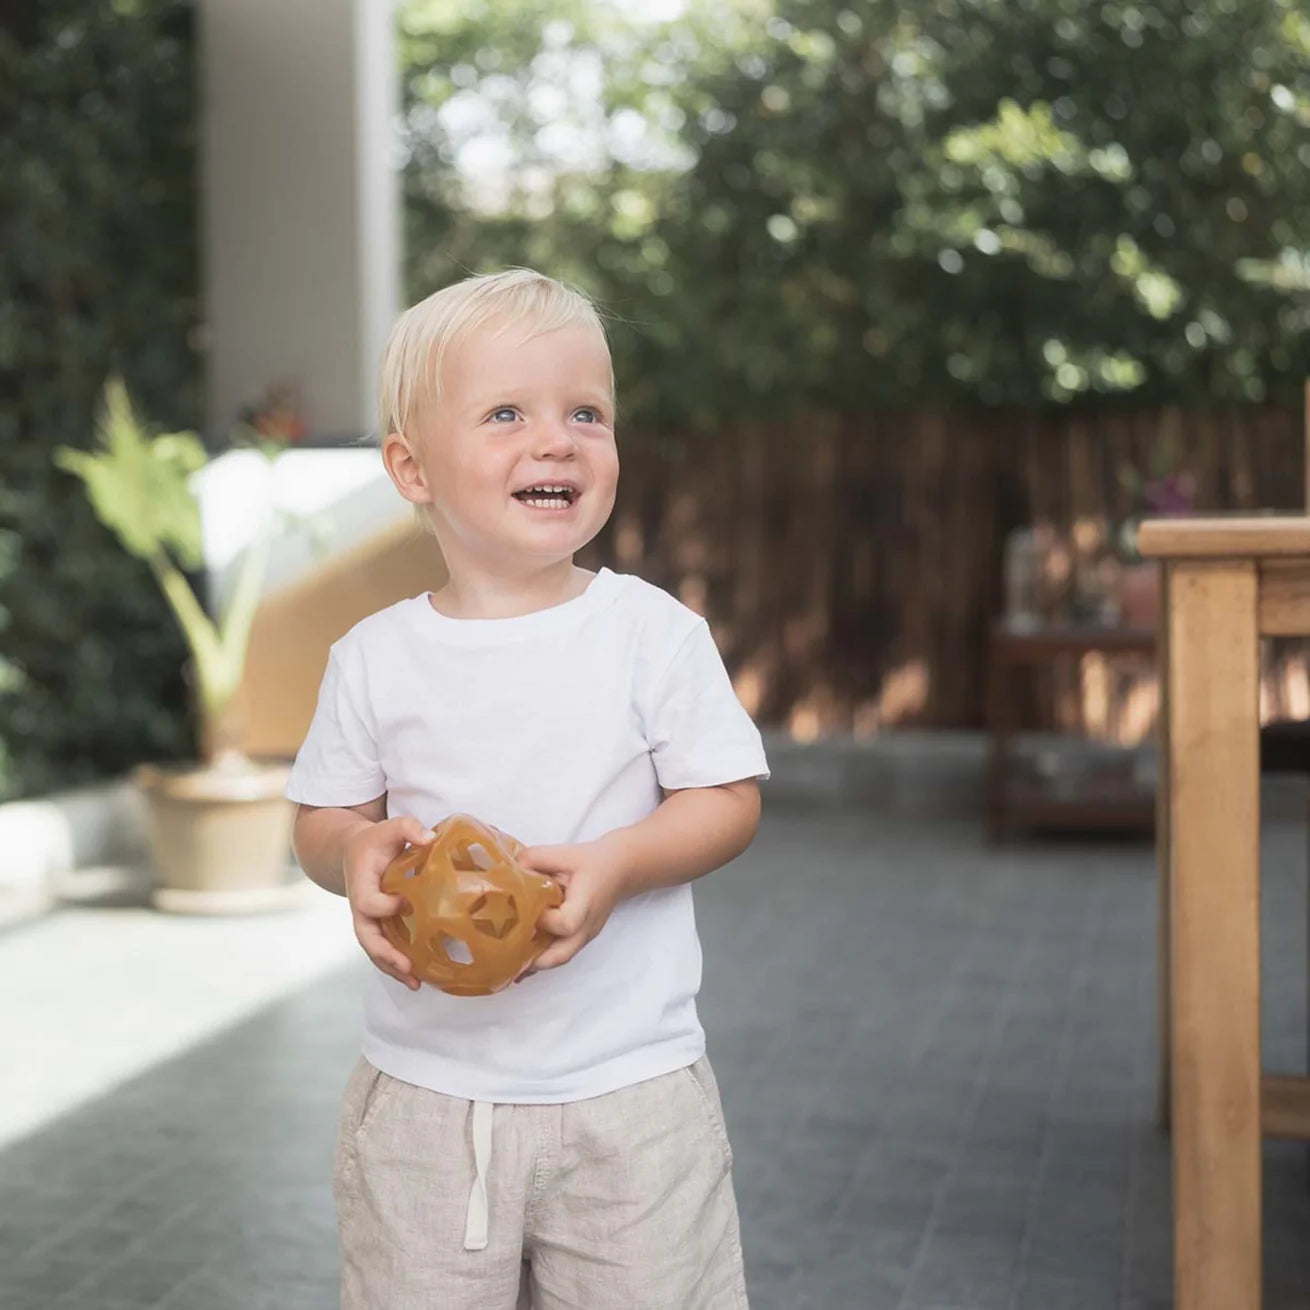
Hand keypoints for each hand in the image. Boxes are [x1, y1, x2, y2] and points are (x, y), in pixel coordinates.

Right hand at [342, 816, 434, 989]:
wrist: (355, 851)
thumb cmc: (376, 840)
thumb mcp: (389, 827)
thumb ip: (408, 827)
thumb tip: (430, 838)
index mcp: (361, 884)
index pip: (368, 903)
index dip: (384, 906)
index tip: (405, 902)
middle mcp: (361, 907)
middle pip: (367, 937)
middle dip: (385, 955)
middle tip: (407, 968)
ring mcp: (368, 919)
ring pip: (375, 949)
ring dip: (392, 968)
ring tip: (416, 984)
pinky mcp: (378, 925)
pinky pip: (385, 948)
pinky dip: (398, 964)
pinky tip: (419, 977)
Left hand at [516, 838, 627, 972]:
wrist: (619, 870)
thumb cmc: (592, 861)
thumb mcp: (564, 852)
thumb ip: (534, 859)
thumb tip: (506, 873)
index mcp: (586, 903)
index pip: (567, 923)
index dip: (544, 921)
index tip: (528, 910)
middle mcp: (588, 926)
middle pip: (562, 955)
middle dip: (533, 960)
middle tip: (508, 956)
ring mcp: (585, 936)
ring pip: (560, 959)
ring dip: (535, 963)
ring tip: (509, 962)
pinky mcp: (580, 939)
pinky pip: (560, 954)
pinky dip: (541, 958)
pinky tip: (521, 960)